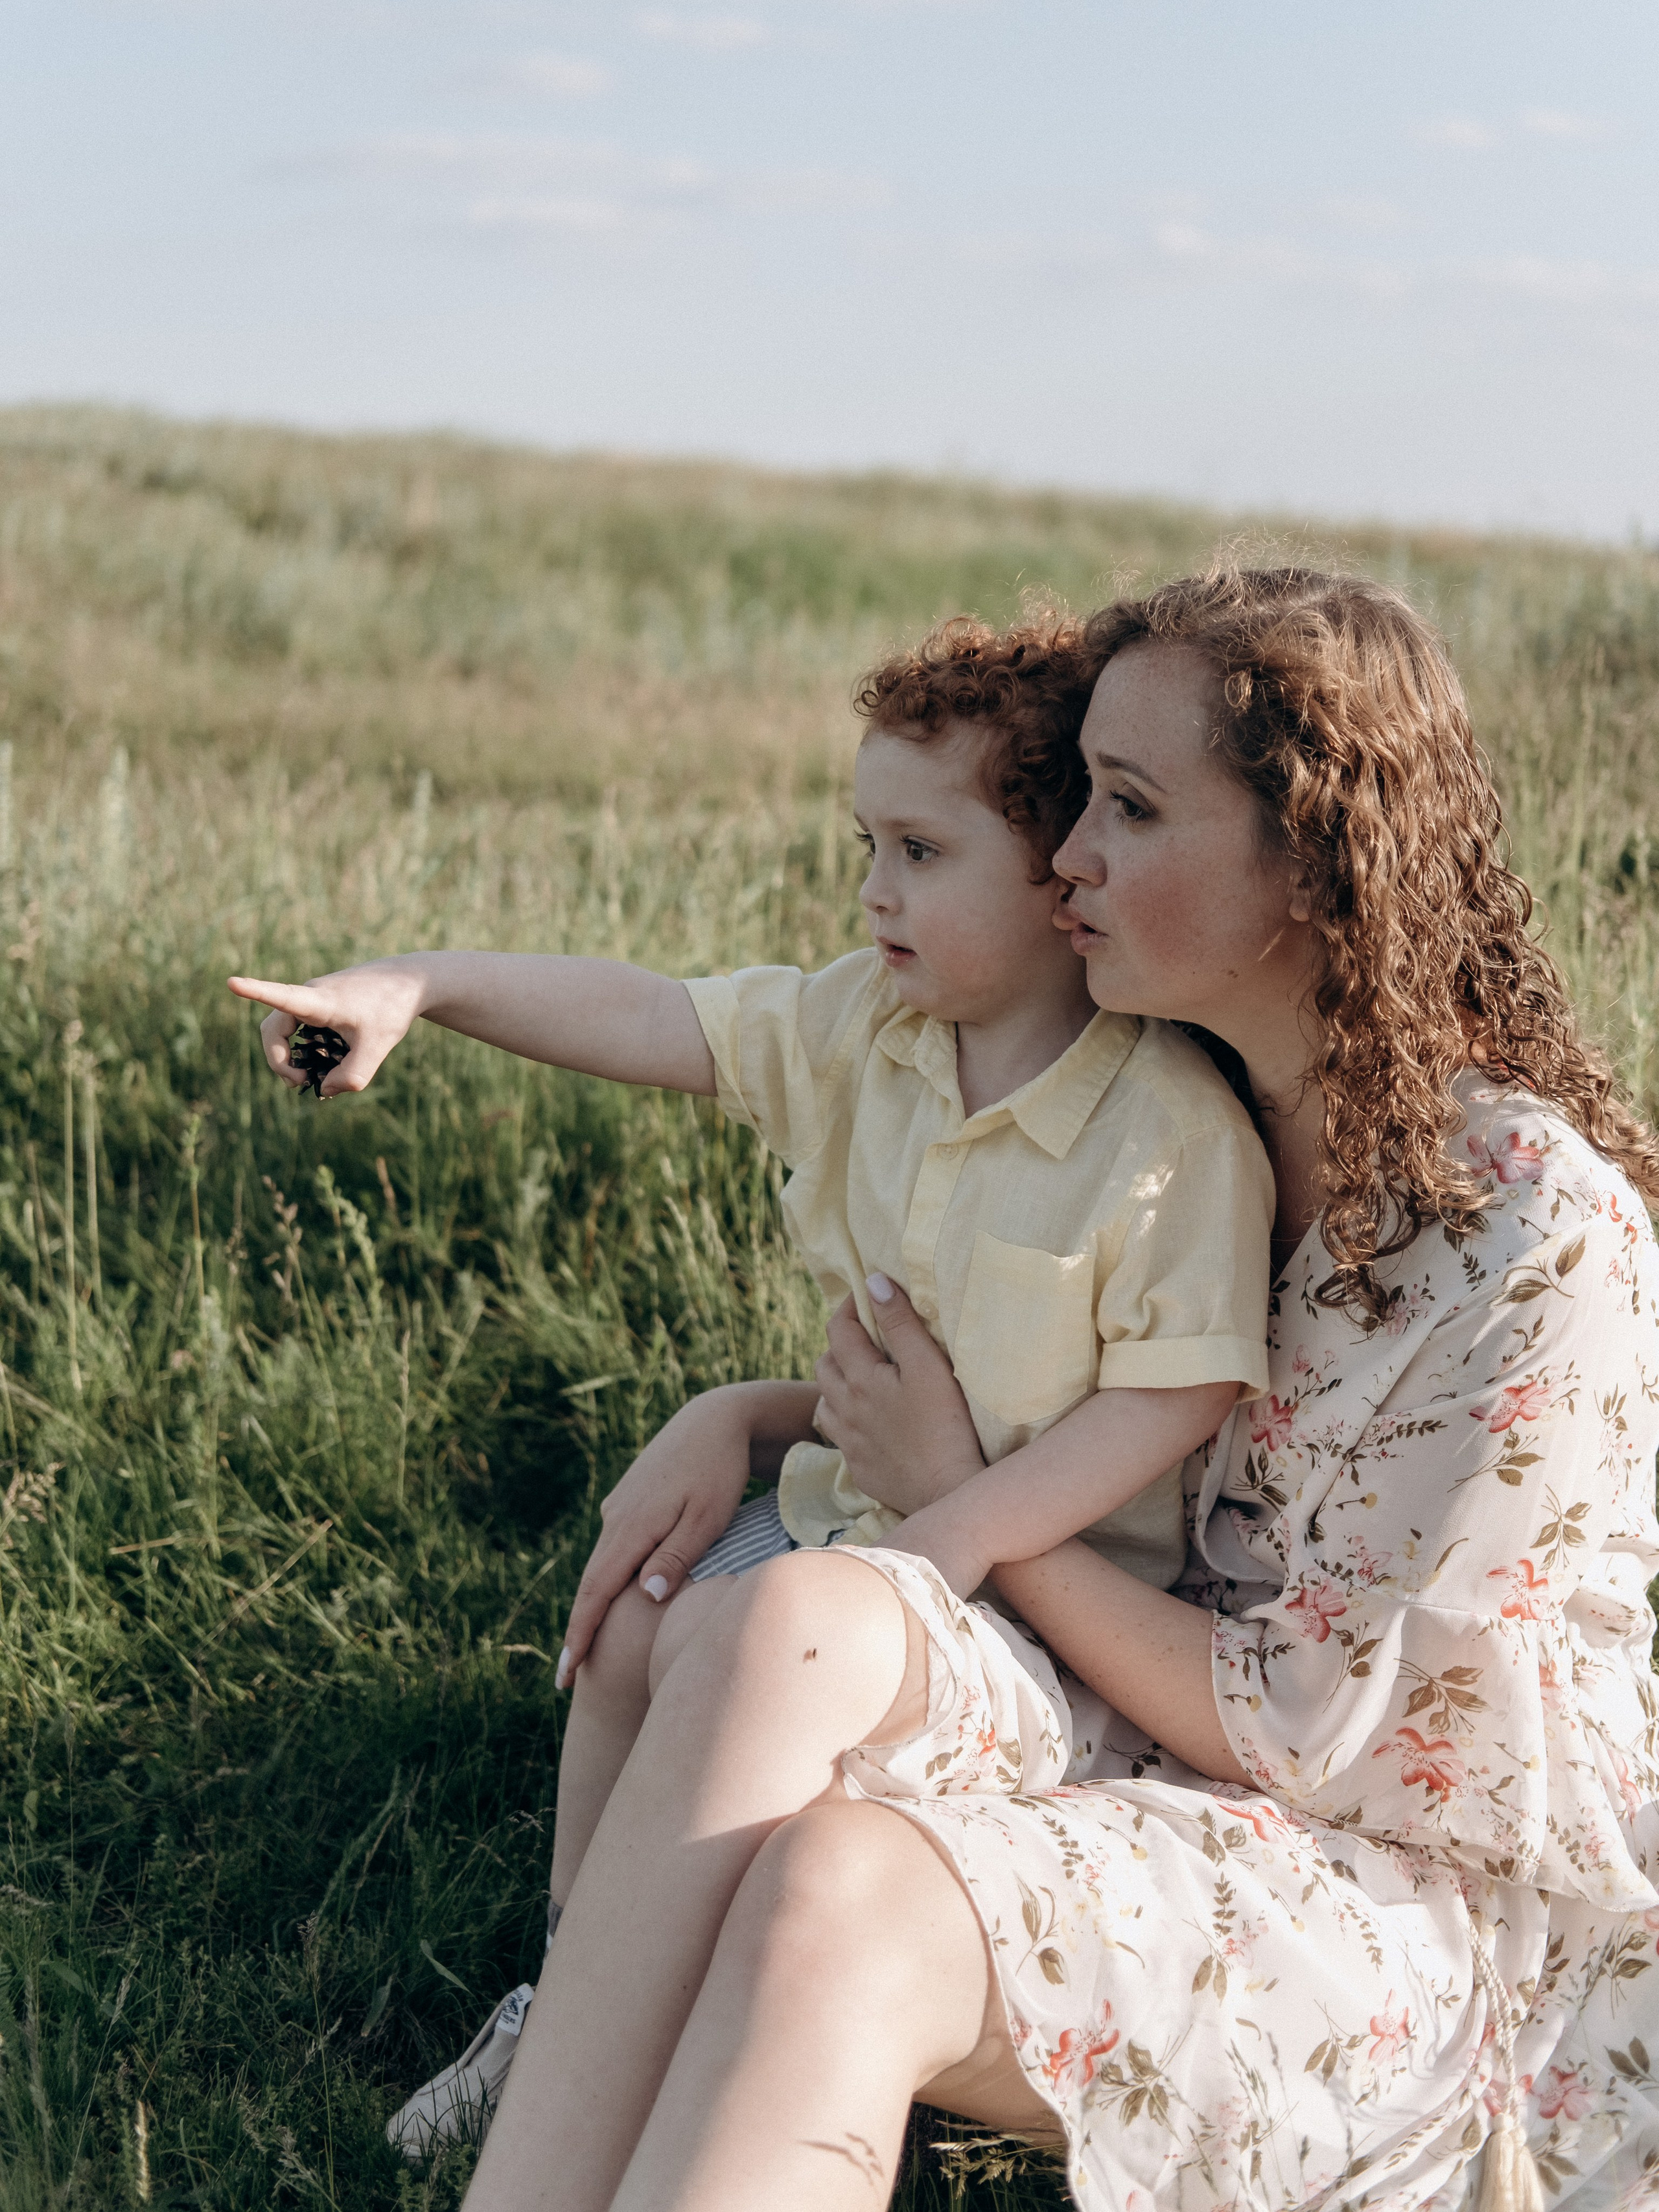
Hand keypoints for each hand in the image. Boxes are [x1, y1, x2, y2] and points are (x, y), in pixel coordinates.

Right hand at [228, 960, 427, 1098]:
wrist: (408, 981)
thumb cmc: (392, 1009)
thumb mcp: (377, 1048)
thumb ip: (352, 1076)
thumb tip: (323, 1090)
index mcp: (320, 1000)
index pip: (282, 996)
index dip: (255, 991)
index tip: (231, 982)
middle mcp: (310, 995)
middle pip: (274, 1030)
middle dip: (278, 1060)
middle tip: (299, 1084)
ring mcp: (313, 998)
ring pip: (285, 1030)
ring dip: (290, 1056)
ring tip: (310, 1078)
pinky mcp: (320, 1003)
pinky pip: (299, 1027)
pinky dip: (304, 1048)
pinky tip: (327, 1063)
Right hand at [556, 1390, 754, 1684]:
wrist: (716, 1418)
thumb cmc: (720, 1471)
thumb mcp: (707, 1517)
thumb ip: (676, 1557)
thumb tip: (645, 1597)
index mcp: (631, 1527)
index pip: (596, 1592)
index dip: (580, 1635)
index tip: (567, 1674)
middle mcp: (616, 1518)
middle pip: (592, 1584)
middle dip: (580, 1630)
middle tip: (568, 1677)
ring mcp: (620, 1508)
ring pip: (602, 1565)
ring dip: (594, 1605)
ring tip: (587, 1647)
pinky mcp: (630, 1501)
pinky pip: (615, 1548)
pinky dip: (609, 1578)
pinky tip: (613, 1597)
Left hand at [813, 1276, 984, 1515]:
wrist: (947, 1493)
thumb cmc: (946, 1425)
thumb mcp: (928, 1366)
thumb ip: (900, 1323)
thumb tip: (874, 1282)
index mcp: (860, 1379)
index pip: (839, 1329)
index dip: (850, 1307)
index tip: (868, 1298)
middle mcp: (845, 1409)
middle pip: (825, 1364)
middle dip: (841, 1343)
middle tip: (868, 1337)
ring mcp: (850, 1442)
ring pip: (825, 1402)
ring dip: (837, 1383)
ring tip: (863, 1378)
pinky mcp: (860, 1468)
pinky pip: (839, 1435)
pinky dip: (846, 1418)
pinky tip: (868, 1421)